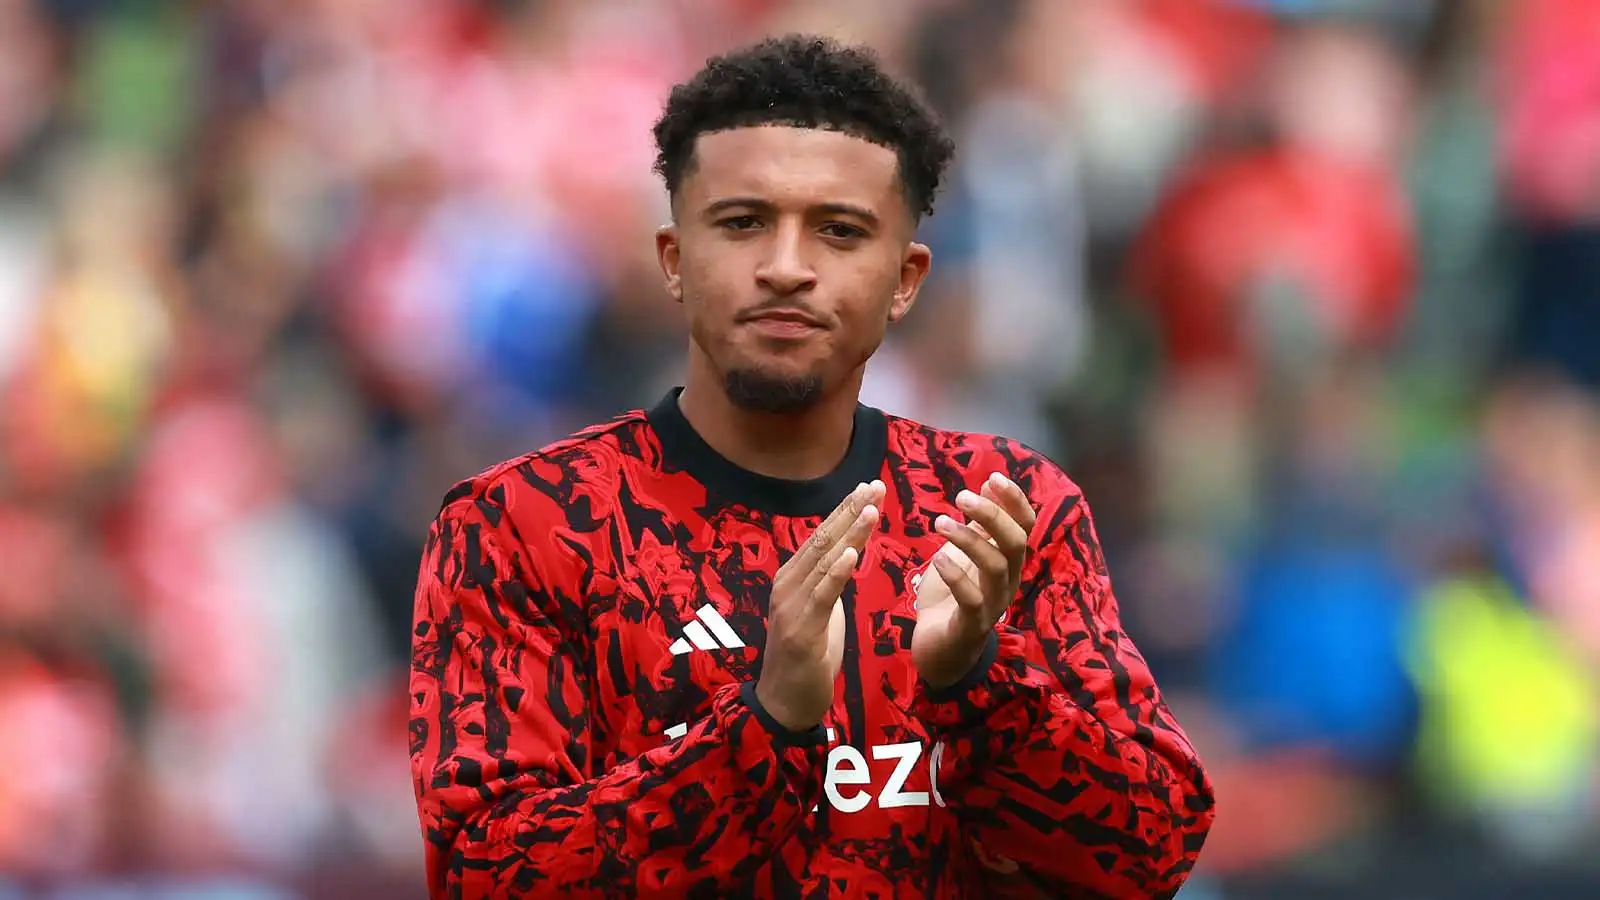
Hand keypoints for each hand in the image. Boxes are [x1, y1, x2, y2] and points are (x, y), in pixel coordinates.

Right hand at [755, 480, 884, 731]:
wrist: (785, 703)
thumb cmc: (806, 658)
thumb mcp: (821, 612)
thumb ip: (829, 584)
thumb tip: (847, 556)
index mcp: (793, 578)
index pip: (822, 535)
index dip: (845, 509)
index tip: (868, 486)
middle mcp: (787, 584)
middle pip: (822, 539)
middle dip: (850, 510)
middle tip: (874, 485)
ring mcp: (791, 606)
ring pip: (823, 561)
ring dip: (849, 533)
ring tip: (870, 509)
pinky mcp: (801, 630)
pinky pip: (822, 596)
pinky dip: (837, 572)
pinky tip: (853, 553)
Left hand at [911, 473, 1035, 689]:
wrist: (940, 650)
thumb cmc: (954, 597)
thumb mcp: (967, 554)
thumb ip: (980, 524)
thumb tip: (988, 484)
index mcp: (1010, 562)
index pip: (1026, 526)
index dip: (1015, 501)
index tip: (993, 477)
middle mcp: (1009, 581)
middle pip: (1016, 543)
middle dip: (993, 515)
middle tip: (961, 496)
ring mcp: (994, 605)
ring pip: (995, 567)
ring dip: (968, 540)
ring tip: (940, 522)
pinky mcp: (972, 626)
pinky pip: (971, 599)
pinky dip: (955, 575)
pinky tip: (937, 559)